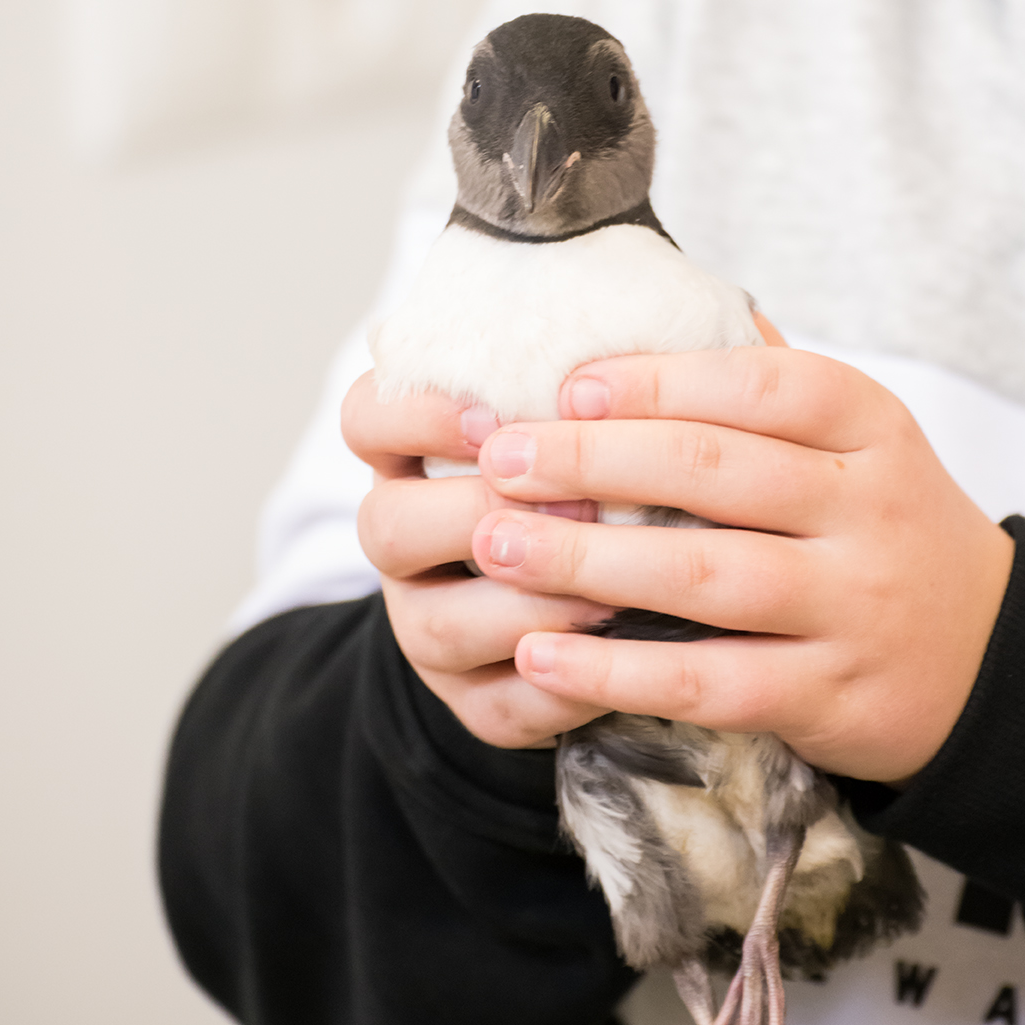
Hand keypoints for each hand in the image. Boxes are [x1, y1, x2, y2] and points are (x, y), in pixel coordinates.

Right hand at [342, 371, 612, 747]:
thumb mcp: (588, 419)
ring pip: (438, 624)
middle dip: (478, 513)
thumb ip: (599, 374)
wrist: (599, 603)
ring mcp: (427, 626)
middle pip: (386, 524)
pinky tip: (621, 658)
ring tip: (611, 588)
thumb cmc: (601, 480)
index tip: (497, 415)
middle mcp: (403, 544)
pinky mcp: (473, 703)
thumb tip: (657, 320)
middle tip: (576, 501)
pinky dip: (561, 686)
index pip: (367, 417)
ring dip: (527, 604)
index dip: (417, 414)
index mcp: (415, 458)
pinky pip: (499, 705)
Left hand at [470, 348, 1014, 782]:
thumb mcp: (857, 436)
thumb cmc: (883, 524)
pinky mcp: (830, 696)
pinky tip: (542, 654)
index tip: (565, 388)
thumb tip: (655, 292)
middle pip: (716, 473)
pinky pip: (711, 681)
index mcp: (871, 425)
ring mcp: (852, 606)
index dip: (656, 381)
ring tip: (497, 545)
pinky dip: (618, 671)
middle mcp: (868, 509)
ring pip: (707, 578)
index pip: (759, 386)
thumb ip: (766, 375)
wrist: (989, 659)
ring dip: (588, 561)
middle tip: (499, 460)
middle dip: (593, 464)